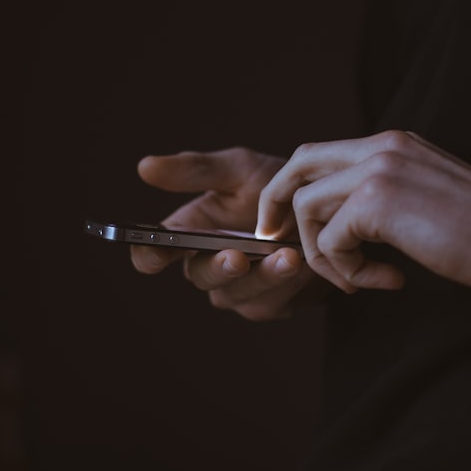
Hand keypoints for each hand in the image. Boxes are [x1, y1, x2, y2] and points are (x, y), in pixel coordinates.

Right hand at [131, 147, 321, 320]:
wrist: (326, 208)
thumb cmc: (275, 185)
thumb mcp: (239, 169)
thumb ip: (196, 170)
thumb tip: (145, 166)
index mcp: (189, 233)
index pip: (154, 253)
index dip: (149, 256)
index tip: (155, 253)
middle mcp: (207, 265)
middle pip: (200, 277)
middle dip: (219, 268)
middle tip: (237, 257)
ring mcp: (237, 289)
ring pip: (237, 295)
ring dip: (263, 277)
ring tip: (288, 256)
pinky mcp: (268, 304)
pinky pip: (270, 304)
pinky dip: (287, 285)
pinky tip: (304, 264)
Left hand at [255, 130, 470, 293]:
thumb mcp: (424, 198)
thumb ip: (383, 196)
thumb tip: (341, 222)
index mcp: (392, 143)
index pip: (320, 154)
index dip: (293, 187)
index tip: (285, 223)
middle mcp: (380, 147)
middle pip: (299, 164)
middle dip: (276, 204)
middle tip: (274, 240)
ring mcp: (378, 169)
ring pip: (307, 206)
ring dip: (323, 253)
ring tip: (357, 279)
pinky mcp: (378, 201)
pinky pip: (331, 240)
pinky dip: (347, 270)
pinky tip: (386, 280)